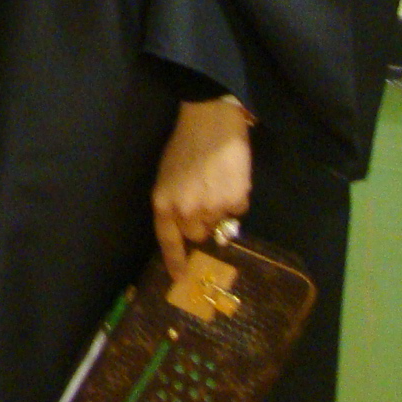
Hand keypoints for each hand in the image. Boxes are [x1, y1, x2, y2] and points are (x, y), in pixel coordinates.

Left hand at [152, 97, 252, 278]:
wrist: (209, 123)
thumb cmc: (184, 146)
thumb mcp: (168, 176)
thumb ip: (175, 203)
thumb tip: (189, 229)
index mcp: (163, 202)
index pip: (167, 241)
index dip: (174, 261)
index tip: (181, 278)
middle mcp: (185, 210)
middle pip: (197, 235)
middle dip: (201, 224)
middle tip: (204, 200)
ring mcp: (211, 207)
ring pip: (219, 224)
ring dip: (219, 210)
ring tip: (216, 183)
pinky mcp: (235, 201)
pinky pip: (237, 211)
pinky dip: (236, 200)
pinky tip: (230, 179)